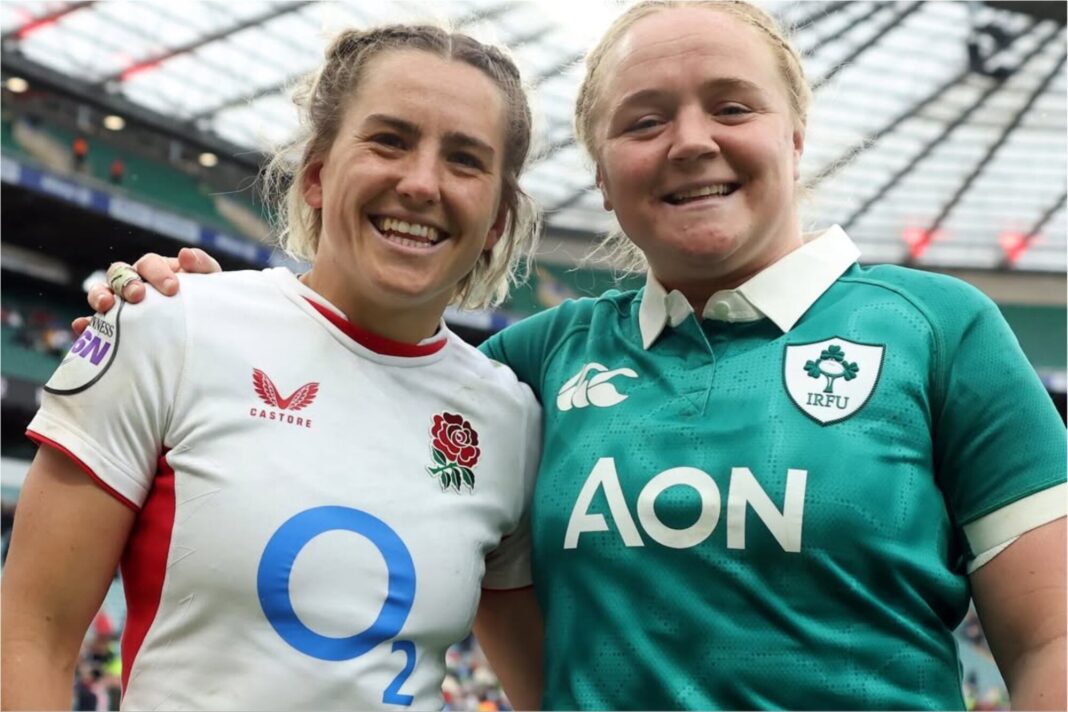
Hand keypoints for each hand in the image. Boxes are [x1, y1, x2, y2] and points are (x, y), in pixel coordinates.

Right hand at [72, 248, 220, 334]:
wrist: (204, 337)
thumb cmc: (204, 305)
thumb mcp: (210, 285)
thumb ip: (203, 266)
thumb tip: (184, 254)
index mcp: (157, 271)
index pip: (149, 263)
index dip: (158, 272)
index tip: (172, 289)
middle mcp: (134, 284)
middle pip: (120, 273)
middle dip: (127, 282)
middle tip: (138, 295)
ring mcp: (120, 305)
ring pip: (100, 292)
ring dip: (100, 295)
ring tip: (106, 305)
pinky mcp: (110, 329)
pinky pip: (92, 324)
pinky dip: (85, 323)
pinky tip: (82, 327)